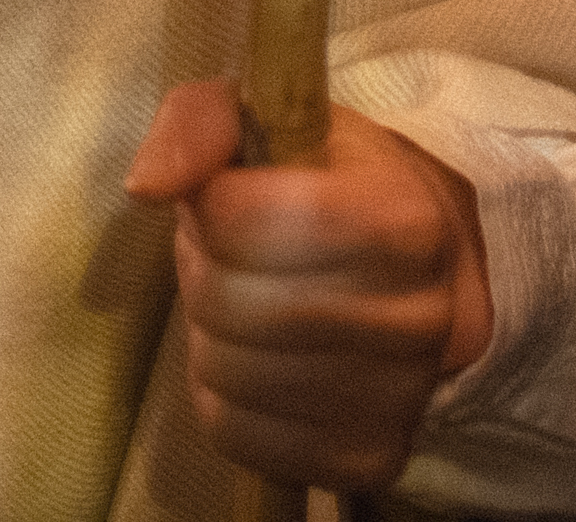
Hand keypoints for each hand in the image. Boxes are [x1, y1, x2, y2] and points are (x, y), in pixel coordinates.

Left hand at [128, 77, 493, 497]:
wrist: (397, 263)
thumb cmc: (316, 181)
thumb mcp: (259, 118)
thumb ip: (198, 125)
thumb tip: (148, 186)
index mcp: (410, 219)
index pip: (259, 224)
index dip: (213, 209)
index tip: (228, 197)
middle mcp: (427, 316)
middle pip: (243, 309)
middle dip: (206, 273)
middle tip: (225, 255)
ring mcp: (406, 398)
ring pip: (237, 379)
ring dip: (209, 336)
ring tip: (241, 300)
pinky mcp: (371, 457)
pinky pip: (243, 437)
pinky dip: (221, 398)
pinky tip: (252, 359)